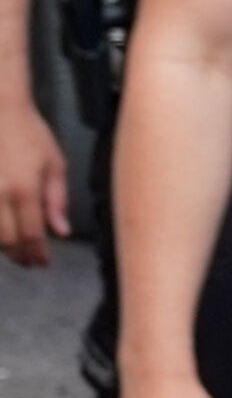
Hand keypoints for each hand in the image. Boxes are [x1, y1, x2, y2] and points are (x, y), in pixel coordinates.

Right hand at [0, 96, 66, 266]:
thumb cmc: (29, 134)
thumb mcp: (55, 164)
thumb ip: (57, 200)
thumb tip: (60, 232)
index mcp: (25, 190)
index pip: (32, 234)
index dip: (37, 254)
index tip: (43, 263)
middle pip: (7, 240)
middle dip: (19, 255)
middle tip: (30, 262)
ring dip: (3, 247)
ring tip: (16, 252)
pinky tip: (1, 234)